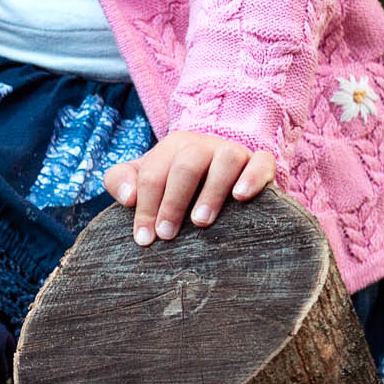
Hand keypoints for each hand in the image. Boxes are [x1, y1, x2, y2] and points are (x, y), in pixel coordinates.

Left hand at [105, 127, 275, 245]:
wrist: (217, 172)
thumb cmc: (173, 184)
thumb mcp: (143, 178)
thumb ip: (121, 181)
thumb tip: (128, 197)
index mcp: (173, 147)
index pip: (154, 173)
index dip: (145, 205)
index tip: (144, 237)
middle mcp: (203, 145)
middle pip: (187, 164)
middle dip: (173, 201)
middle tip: (167, 234)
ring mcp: (233, 152)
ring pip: (226, 160)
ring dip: (212, 191)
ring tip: (201, 222)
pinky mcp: (259, 163)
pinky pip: (262, 162)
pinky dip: (253, 177)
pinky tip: (241, 197)